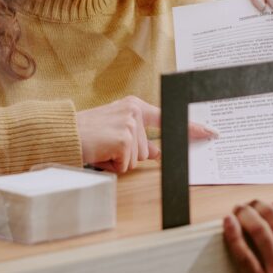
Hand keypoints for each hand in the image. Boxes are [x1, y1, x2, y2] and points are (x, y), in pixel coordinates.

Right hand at [76, 96, 216, 173]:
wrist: (61, 134)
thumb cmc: (85, 135)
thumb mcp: (115, 132)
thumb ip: (138, 140)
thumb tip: (156, 153)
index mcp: (134, 106)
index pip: (168, 119)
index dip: (191, 129)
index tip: (210, 133)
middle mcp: (135, 111)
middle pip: (147, 151)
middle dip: (128, 157)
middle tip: (107, 147)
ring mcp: (131, 123)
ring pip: (137, 160)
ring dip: (118, 161)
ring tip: (101, 149)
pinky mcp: (125, 138)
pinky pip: (127, 165)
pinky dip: (112, 165)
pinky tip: (100, 153)